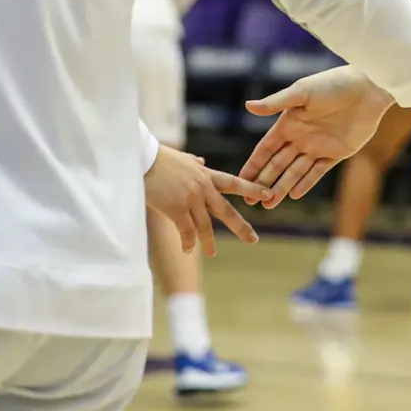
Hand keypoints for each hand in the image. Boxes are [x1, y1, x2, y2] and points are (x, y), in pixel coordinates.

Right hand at [144, 146, 271, 256]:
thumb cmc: (157, 158)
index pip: (235, 183)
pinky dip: (188, 241)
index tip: (269, 195)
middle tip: (254, 239)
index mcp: (206, 174)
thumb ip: (194, 163)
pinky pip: (186, 230)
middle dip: (241, 226)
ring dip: (208, 241)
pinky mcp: (176, 208)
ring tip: (213, 253)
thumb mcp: (181, 158)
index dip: (253, 189)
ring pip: (205, 225)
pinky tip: (188, 250)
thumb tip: (202, 161)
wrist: (140, 159)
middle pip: (226, 210)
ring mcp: (191, 198)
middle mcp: (203, 187)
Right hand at [241, 65, 394, 207]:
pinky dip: (306, 183)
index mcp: (288, 123)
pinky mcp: (337, 153)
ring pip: (295, 172)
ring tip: (269, 204)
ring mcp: (318, 146)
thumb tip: (248, 106)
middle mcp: (300, 137)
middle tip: (250, 202)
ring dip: (282, 187)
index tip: (238, 182)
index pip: (265, 150)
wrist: (369, 88)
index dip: (252, 166)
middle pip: (277, 165)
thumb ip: (277, 103)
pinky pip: (318, 171)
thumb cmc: (334, 83)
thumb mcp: (303, 91)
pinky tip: (294, 195)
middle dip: (263, 183)